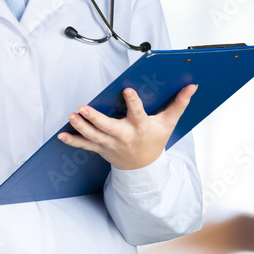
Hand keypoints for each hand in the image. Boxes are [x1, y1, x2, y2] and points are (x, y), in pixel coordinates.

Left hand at [57, 84, 197, 169]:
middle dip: (95, 119)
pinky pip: (85, 145)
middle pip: (108, 127)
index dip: (133, 102)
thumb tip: (192, 86)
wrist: (145, 167)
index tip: (127, 90)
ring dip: (81, 127)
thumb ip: (179, 103)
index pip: (138, 113)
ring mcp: (111, 144)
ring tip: (72, 116)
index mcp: (141, 127)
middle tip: (83, 108)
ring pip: (94, 136)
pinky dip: (73, 141)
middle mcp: (124, 136)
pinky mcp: (101, 149)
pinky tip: (61, 135)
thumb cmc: (155, 140)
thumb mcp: (169, 123)